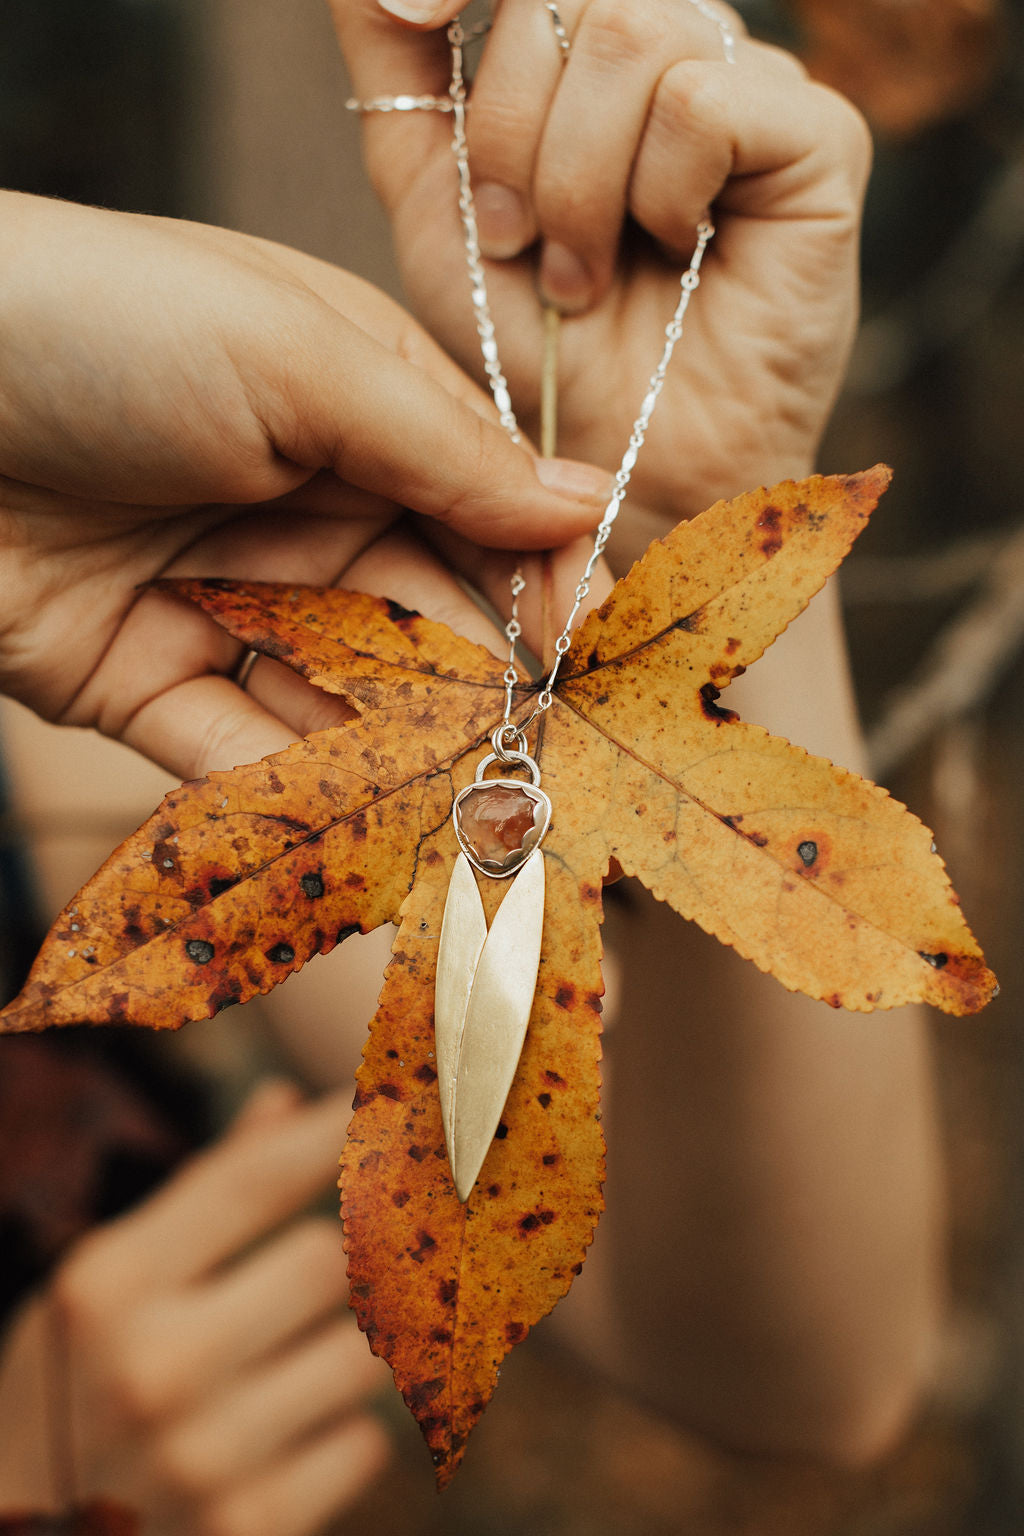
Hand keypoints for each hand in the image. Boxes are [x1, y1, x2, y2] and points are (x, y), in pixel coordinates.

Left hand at [0, 192, 612, 776]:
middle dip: (490, 687)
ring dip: (411, 756)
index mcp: (357, 414)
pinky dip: (305, 791)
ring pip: (348, 700)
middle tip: (551, 755)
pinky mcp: (151, 687)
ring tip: (478, 811)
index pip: (485, 508)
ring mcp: (231, 605)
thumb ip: (443, 447)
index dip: (547, 576)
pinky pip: (246, 752)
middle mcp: (306, 514)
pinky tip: (369, 827)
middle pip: (428, 618)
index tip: (594, 643)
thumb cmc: (106, 327)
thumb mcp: (297, 357)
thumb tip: (588, 504)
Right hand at [0, 1082, 390, 1534]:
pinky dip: (346, 1432)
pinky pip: (364, 1446)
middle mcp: (153, 1365)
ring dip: (356, 1345)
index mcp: (111, 1285)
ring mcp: (202, 1454)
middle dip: (347, 1254)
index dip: (334, 1131)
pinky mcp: (248, 1527)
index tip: (393, 1099)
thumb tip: (286, 1099)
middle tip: (349, 1258)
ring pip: (363, 1354)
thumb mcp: (106, 1284)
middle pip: (325, 1261)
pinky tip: (293, 1432)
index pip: (253, 1180)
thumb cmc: (73, 1387)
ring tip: (309, 1353)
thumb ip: (202, 1193)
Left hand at [330, 0, 871, 561]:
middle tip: (515, 242)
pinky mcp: (819, 138)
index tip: (413, 14)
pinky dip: (655, 192)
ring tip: (581, 276)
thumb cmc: (530, 353)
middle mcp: (675, 50)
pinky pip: (702, 100)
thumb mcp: (436, 205)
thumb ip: (406, 80)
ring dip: (577, 180)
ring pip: (635, 33)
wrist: (614, 468)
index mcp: (590, 53)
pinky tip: (669, 254)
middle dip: (509, 128)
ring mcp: (752, 84)